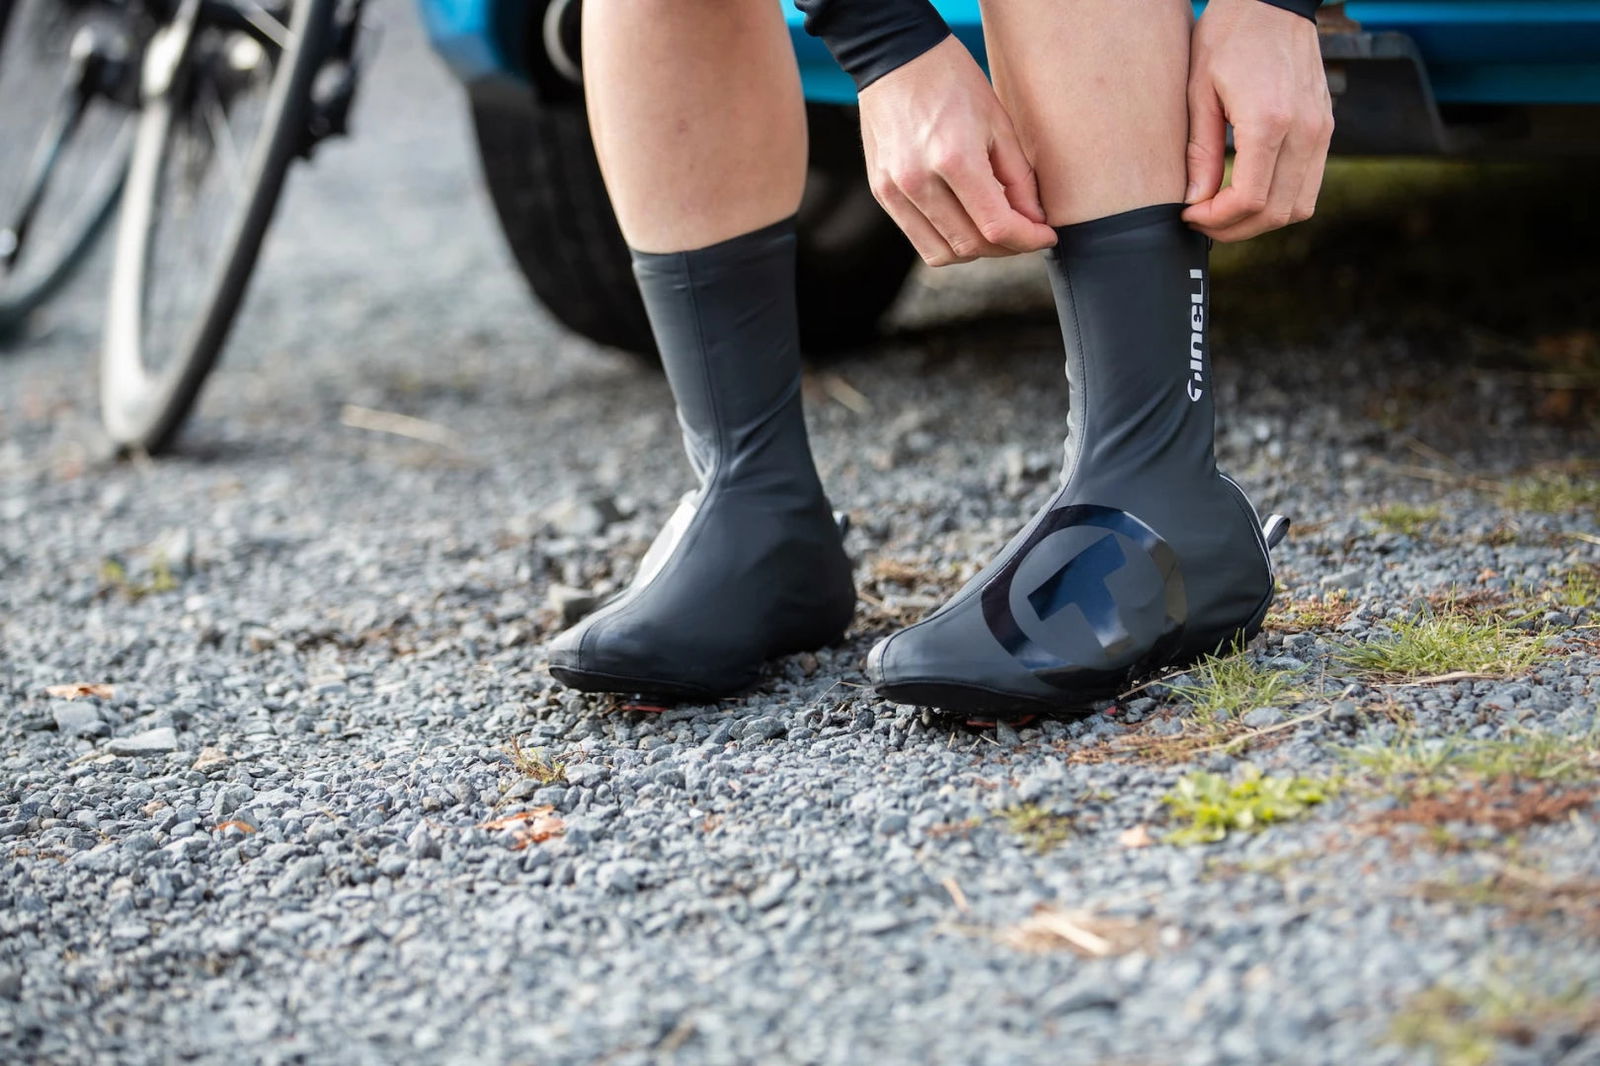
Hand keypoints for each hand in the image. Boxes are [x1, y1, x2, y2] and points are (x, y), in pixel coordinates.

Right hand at [857, 36, 1056, 266]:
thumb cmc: (952, 81)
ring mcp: (894, 190)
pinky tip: (963, 220)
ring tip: (993, 229)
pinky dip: (947, 240)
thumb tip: (1033, 221)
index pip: (996, 225)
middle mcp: (918, 181)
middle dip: (1006, 246)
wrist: (895, 59)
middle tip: (1024, 231)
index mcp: (954, 158)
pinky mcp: (881, 193)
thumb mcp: (998, 122)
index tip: (1044, 235)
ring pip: (943, 253)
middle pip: (971, 245)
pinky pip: (919, 239)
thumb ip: (1018, 178)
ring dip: (975, 250)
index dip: (1027, 239)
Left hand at [1182, 0, 1332, 241]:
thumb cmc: (1229, 37)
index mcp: (1270, 120)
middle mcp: (1305, 131)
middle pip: (1275, 213)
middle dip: (1234, 229)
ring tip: (1222, 213)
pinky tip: (1247, 194)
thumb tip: (1195, 201)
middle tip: (1200, 221)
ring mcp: (1321, 131)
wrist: (1275, 1)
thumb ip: (1198, 151)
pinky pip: (1308, 187)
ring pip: (1298, 208)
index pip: (1249, 199)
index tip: (1189, 215)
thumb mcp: (1198, 90)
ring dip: (1258, 222)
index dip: (1216, 219)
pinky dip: (1279, 202)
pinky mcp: (1326, 129)